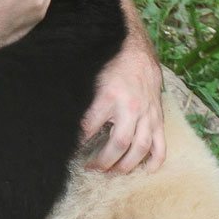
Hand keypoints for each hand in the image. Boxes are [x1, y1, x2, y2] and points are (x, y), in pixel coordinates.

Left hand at [82, 0, 165, 173]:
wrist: (134, 45)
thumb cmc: (106, 61)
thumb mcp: (88, 77)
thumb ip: (79, 98)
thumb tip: (57, 112)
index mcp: (108, 97)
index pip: (89, 128)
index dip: (78, 143)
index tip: (69, 153)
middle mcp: (130, 107)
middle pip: (119, 144)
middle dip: (104, 161)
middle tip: (91, 169)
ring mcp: (147, 112)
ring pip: (141, 147)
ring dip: (127, 165)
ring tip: (113, 173)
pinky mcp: (158, 114)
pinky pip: (161, 142)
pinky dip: (156, 159)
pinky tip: (147, 170)